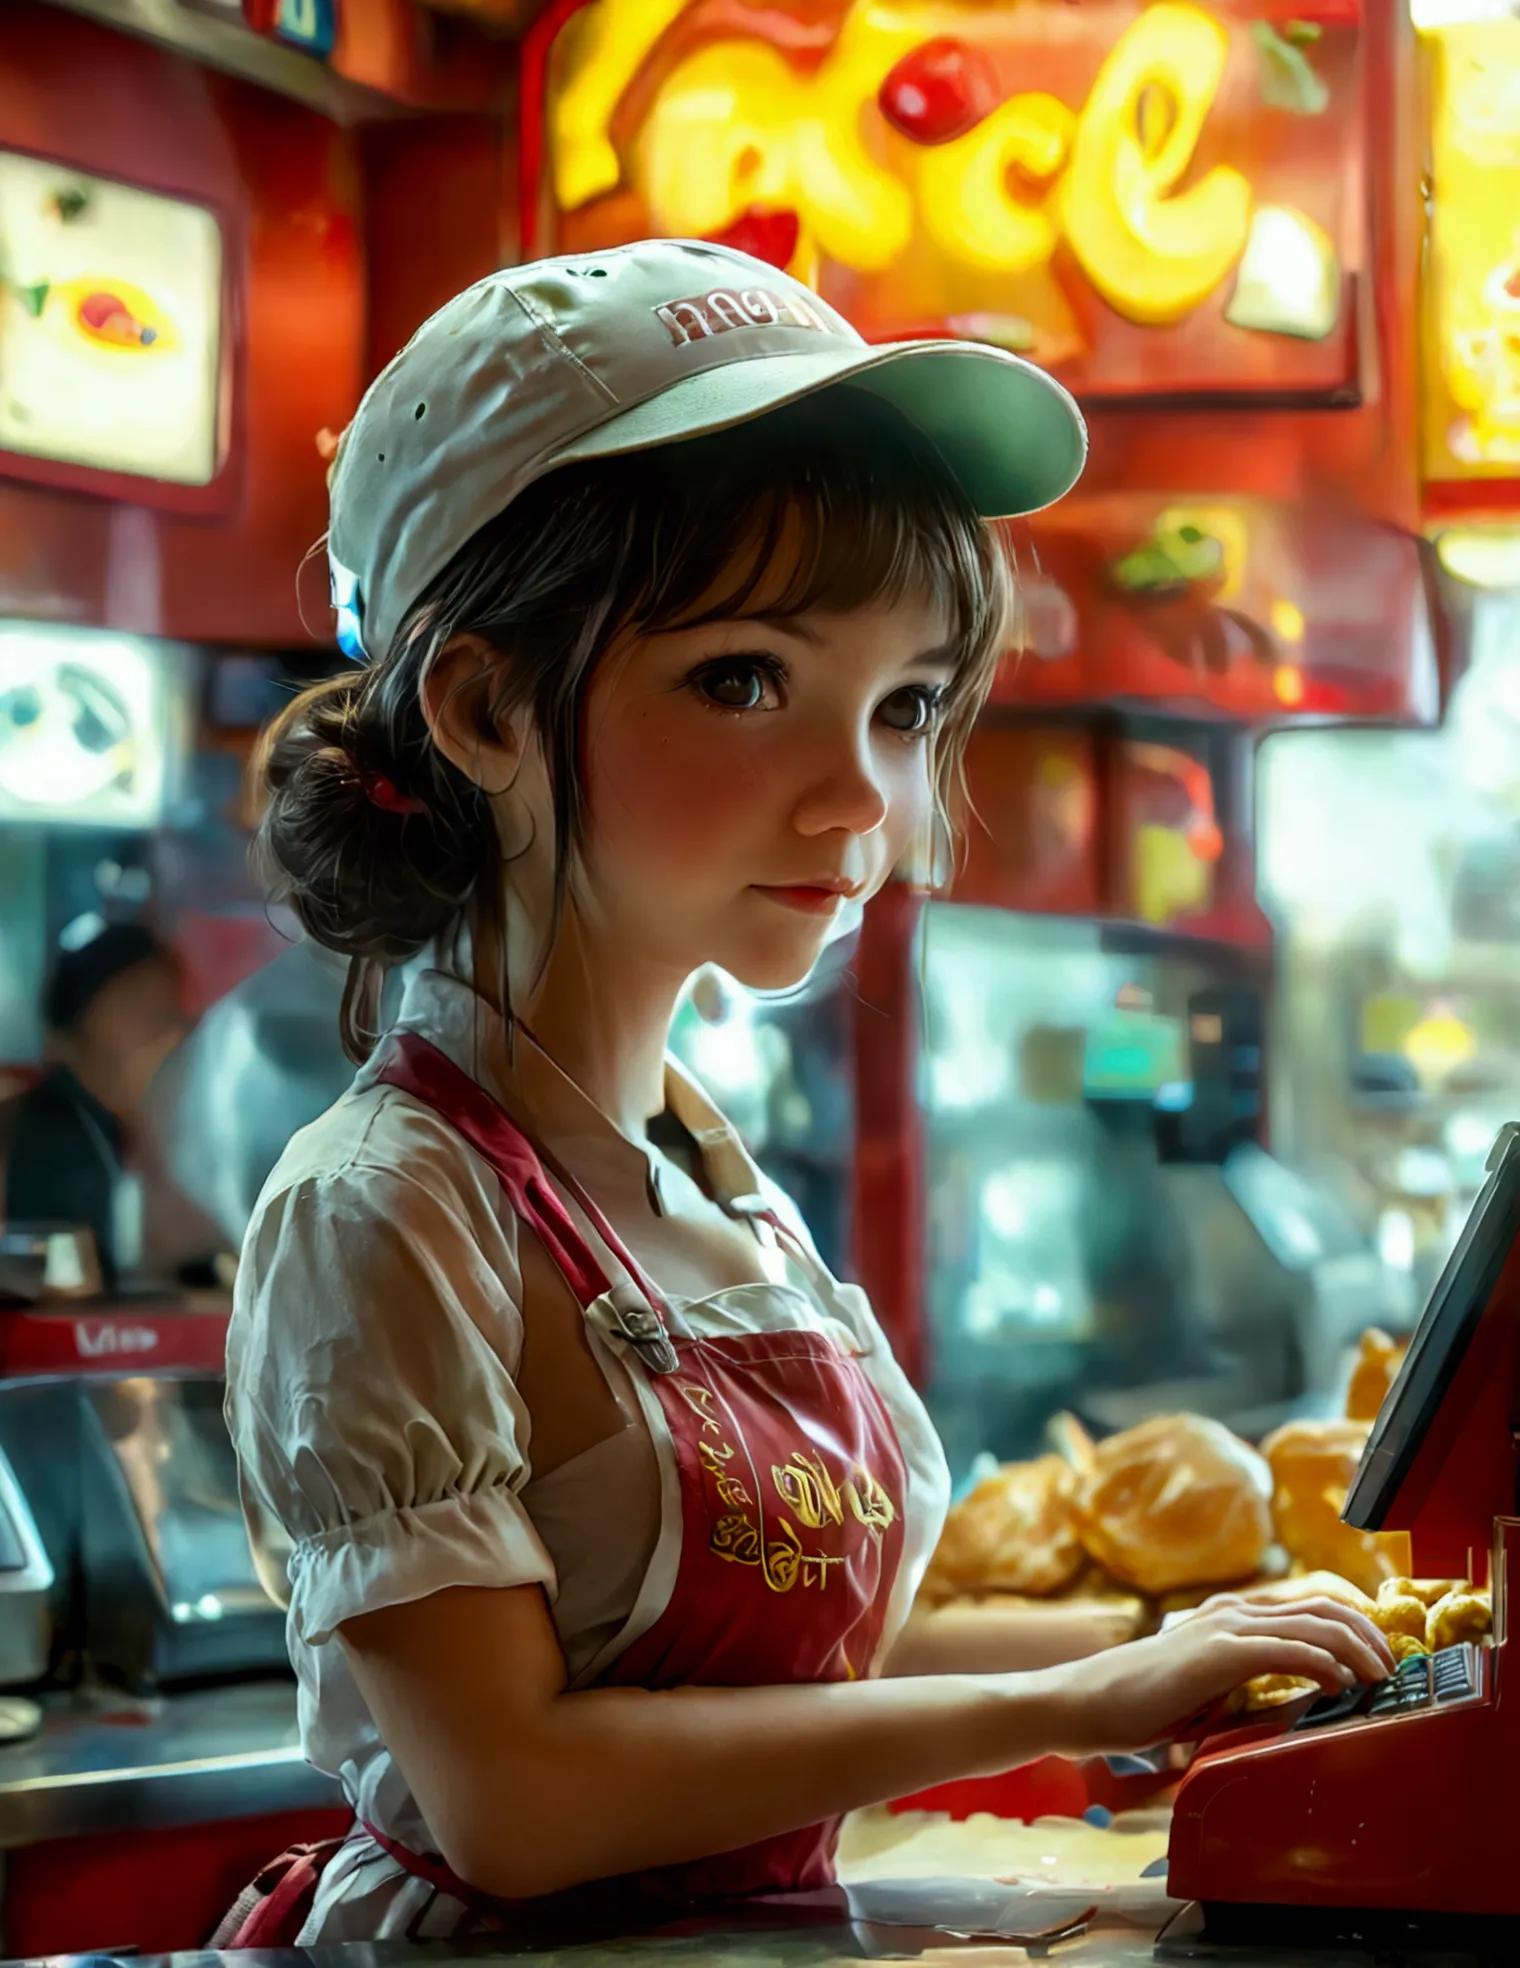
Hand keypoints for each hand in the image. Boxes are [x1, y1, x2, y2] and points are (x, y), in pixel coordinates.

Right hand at [1041, 1595, 1395, 1755]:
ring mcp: (1225, 1627)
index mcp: (1229, 1617)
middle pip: (1322, 1606)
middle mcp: (1232, 1611)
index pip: (1307, 1607)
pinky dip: (1325, 1663)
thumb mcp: (1202, 1690)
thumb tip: (1282, 1708)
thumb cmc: (1137, 1705)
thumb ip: (1239, 1686)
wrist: (1085, 1703)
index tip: (1379, 1655)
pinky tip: (1342, 1684)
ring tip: (1381, 1676)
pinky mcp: (1219, 1653)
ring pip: (1314, 1622)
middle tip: (1394, 1665)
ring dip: (1357, 1647)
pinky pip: (1290, 1649)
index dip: (1352, 1626)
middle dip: (1368, 1632)